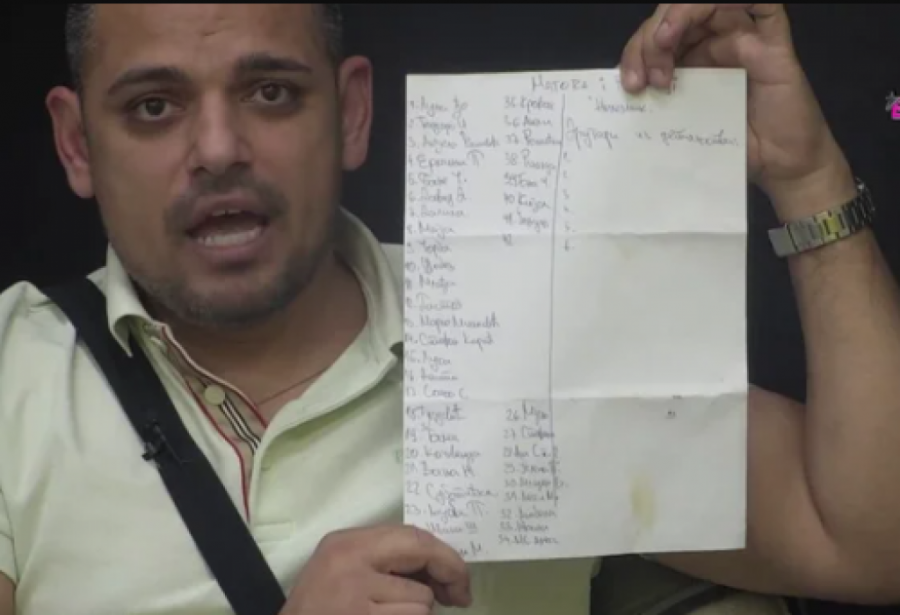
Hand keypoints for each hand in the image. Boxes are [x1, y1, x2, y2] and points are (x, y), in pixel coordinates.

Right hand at [282, 525, 471, 614]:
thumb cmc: (319, 608)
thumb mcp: (343, 569)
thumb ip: (383, 561)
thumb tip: (439, 569)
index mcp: (347, 543)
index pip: (411, 535)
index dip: (444, 554)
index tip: (459, 576)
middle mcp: (351, 561)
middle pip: (421, 551)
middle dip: (450, 571)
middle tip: (459, 596)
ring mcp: (357, 595)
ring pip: (422, 600)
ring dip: (418, 613)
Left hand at [619, 4, 854, 214]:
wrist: (780, 166)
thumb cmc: (735, 148)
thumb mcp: (683, 125)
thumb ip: (658, 106)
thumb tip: (620, 97)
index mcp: (690, 60)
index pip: (653, 38)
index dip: (634, 53)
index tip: (630, 86)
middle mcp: (713, 43)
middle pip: (673, 16)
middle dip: (648, 40)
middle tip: (645, 79)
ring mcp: (743, 38)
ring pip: (706, 4)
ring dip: (677, 17)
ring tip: (663, 45)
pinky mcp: (772, 42)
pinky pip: (763, 6)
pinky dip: (730, 0)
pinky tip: (705, 12)